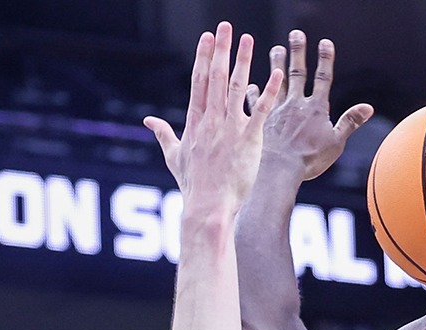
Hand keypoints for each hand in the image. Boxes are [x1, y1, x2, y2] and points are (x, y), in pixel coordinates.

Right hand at [144, 22, 285, 213]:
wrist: (208, 207)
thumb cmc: (192, 185)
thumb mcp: (174, 157)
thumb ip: (163, 134)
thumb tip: (148, 122)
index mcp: (195, 122)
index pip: (199, 82)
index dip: (203, 57)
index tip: (207, 37)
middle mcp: (211, 120)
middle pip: (216, 77)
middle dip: (221, 50)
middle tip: (225, 26)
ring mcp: (229, 129)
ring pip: (236, 88)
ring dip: (242, 61)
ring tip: (248, 39)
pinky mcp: (248, 141)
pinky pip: (260, 111)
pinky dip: (268, 92)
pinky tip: (277, 73)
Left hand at [262, 30, 373, 180]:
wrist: (278, 170)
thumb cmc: (309, 160)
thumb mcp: (336, 142)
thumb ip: (350, 122)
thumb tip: (369, 107)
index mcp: (316, 108)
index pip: (323, 78)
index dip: (325, 59)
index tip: (324, 42)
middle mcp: (296, 104)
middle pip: (298, 73)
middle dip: (298, 52)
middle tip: (296, 34)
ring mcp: (277, 110)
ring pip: (276, 81)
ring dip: (276, 64)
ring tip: (275, 49)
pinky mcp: (262, 120)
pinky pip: (257, 102)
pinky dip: (255, 92)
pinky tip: (252, 85)